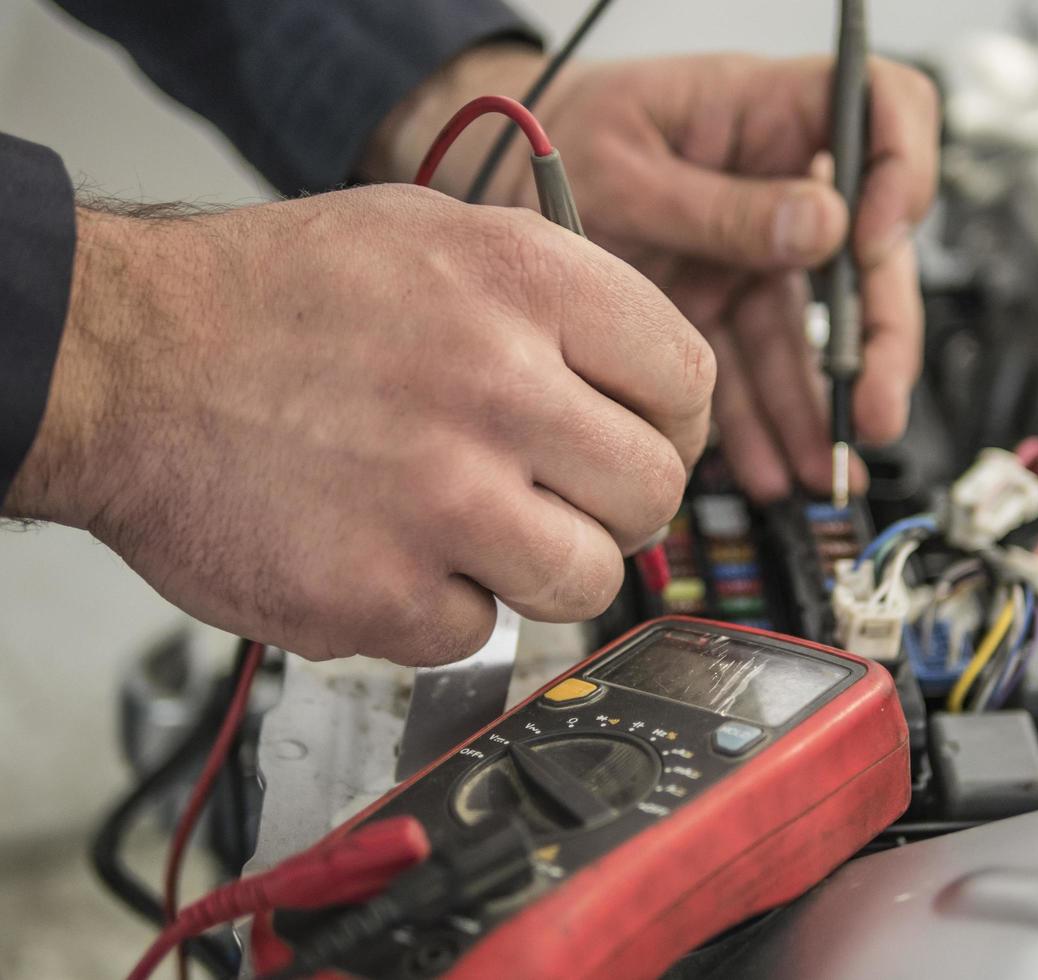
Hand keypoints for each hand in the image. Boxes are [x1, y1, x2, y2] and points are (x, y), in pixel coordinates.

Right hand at [4, 186, 713, 664]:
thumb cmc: (281, 300)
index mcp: (525, 282)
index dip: (676, 422)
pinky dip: (440, 605)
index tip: (646, 439)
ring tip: (475, 527)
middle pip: (655, 492)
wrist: (129, 361)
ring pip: (588, 580)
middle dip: (616, 503)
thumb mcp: (438, 240)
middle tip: (561, 494)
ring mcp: (442, 500)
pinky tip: (390, 548)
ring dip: (542, 565)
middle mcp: (497, 387)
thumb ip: (560, 308)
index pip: (688, 381)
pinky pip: (479, 630)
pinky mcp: (381, 596)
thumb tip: (650, 392)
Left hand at [369, 48, 938, 501]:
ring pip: (813, 333)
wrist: (500, 170)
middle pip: (866, 256)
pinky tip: (771, 464)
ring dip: (822, 407)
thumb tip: (823, 225)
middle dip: (878, 340)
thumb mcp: (628, 165)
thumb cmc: (562, 129)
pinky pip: (756, 368)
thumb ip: (720, 203)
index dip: (901, 168)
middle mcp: (780, 185)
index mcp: (768, 113)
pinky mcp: (726, 302)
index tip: (876, 238)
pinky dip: (764, 422)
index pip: (884, 110)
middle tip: (872, 409)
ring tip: (822, 468)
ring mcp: (756, 251)